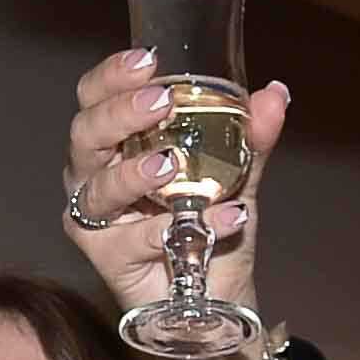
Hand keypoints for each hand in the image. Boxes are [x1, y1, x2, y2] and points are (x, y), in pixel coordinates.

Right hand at [58, 46, 288, 352]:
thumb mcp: (237, 178)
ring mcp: (96, 218)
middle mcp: (95, 175)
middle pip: (85, 133)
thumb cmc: (210, 228)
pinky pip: (131, 239)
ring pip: (99, 188)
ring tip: (173, 166)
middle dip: (119, 114)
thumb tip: (274, 93)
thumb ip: (251, 139)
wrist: (217, 299)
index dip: (112, 76)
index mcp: (117, 144)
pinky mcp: (106, 258)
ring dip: (135, 174)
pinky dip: (172, 230)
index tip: (148, 60)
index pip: (96, 97)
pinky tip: (222, 218)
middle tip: (161, 103)